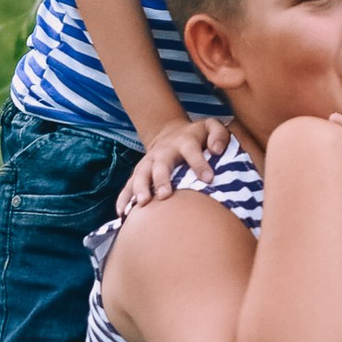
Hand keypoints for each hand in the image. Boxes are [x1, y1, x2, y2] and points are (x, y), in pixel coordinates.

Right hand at [115, 115, 229, 215]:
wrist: (169, 133)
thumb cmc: (197, 136)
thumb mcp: (211, 127)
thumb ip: (219, 135)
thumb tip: (217, 151)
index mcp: (184, 142)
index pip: (191, 151)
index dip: (199, 164)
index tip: (208, 179)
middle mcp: (164, 152)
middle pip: (161, 164)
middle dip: (161, 179)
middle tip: (165, 195)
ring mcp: (149, 162)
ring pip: (141, 174)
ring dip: (140, 188)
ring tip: (142, 204)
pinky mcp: (140, 172)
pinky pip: (129, 185)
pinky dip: (124, 198)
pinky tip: (122, 214)